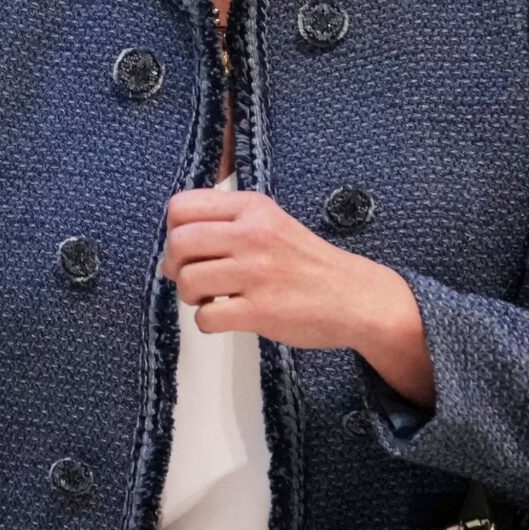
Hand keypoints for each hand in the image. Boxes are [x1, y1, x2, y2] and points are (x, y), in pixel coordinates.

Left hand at [159, 186, 434, 406]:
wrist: (356, 297)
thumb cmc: (307, 263)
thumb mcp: (271, 223)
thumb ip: (227, 225)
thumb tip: (172, 250)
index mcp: (252, 208)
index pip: (181, 207)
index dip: (174, 231)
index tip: (190, 249)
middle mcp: (253, 234)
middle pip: (178, 243)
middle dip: (175, 265)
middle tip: (195, 278)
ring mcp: (257, 272)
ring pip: (187, 280)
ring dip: (191, 296)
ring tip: (215, 298)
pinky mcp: (261, 310)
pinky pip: (205, 317)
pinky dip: (208, 322)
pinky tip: (228, 317)